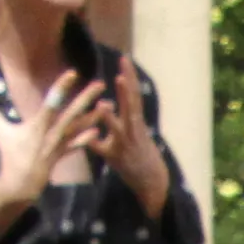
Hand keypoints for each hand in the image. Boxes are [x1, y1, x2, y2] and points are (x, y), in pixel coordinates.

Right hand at [0, 73, 117, 239]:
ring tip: (108, 104)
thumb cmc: (10, 157)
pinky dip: (88, 137)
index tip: (73, 73)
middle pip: (72, 112)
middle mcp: (52, 134)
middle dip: (87, 98)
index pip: (52, 102)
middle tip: (100, 84)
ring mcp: (60, 145)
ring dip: (94, 116)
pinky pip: (78, 144)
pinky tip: (99, 130)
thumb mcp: (0, 134)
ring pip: (80, 128)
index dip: (62, 87)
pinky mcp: (63, 154)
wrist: (20, 185)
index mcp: (38, 125)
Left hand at [94, 59, 171, 210]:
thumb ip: (103, 136)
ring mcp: (129, 138)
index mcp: (135, 123)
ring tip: (120, 76)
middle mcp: (133, 127)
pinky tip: (103, 106)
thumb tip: (92, 122)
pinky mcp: (123, 152)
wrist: (151, 184)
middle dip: (129, 77)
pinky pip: (115, 134)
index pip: (132, 95)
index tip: (124, 61)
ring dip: (124, 95)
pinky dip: (108, 120)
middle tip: (125, 58)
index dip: (129, 78)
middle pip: (132, 97)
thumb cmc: (134, 166)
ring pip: (128, 112)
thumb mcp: (118, 147)